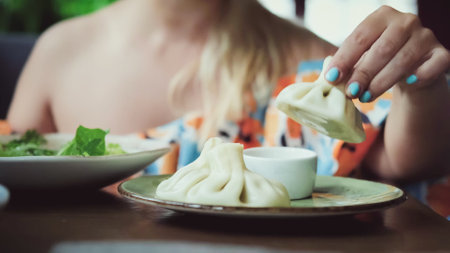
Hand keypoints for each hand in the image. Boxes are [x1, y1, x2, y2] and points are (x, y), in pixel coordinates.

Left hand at [324, 5, 449, 101]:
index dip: (344, 59)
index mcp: (381, 17)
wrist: (412, 68)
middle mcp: (406, 21)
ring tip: (366, 98)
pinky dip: (421, 75)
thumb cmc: (379, 61)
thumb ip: (347, 65)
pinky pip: (433, 65)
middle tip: (350, 93)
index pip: (360, 37)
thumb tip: (330, 77)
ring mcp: (426, 36)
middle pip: (382, 49)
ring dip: (382, 82)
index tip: (331, 78)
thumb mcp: (361, 58)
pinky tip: (408, 84)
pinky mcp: (441, 53)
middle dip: (363, 73)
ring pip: (403, 60)